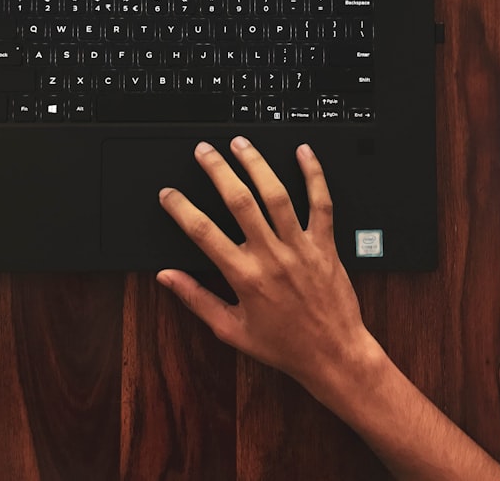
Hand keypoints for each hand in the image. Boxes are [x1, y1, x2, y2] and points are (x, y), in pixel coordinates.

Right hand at [157, 137, 381, 397]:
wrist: (333, 355)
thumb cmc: (284, 346)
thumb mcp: (231, 329)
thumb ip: (196, 299)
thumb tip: (166, 277)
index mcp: (245, 277)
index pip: (203, 233)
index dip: (181, 209)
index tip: (169, 195)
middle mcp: (271, 257)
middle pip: (239, 201)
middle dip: (217, 171)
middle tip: (204, 151)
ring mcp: (300, 247)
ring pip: (276, 195)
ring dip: (257, 164)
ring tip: (240, 144)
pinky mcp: (325, 244)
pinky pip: (321, 202)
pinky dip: (313, 174)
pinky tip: (303, 152)